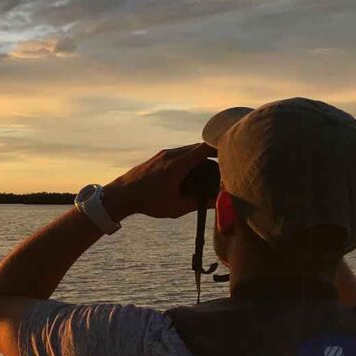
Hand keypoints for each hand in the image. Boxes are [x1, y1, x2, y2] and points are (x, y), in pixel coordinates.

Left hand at [103, 143, 217, 219]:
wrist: (121, 195)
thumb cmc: (147, 203)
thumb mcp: (175, 207)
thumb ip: (199, 204)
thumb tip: (219, 203)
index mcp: (177, 165)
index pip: (205, 148)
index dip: (221, 148)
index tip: (234, 152)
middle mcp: (171, 154)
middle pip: (199, 147)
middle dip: (214, 154)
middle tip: (226, 165)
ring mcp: (164, 154)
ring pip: (189, 150)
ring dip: (201, 157)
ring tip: (211, 170)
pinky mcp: (159, 156)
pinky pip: (180, 153)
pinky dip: (190, 159)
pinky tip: (193, 172)